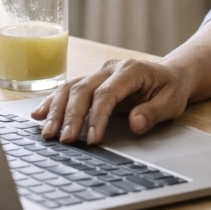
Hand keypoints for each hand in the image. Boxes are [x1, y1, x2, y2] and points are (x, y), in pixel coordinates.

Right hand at [31, 58, 191, 144]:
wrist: (171, 74)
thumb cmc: (171, 89)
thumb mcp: (172, 102)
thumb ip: (154, 112)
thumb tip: (134, 123)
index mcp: (131, 71)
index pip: (107, 93)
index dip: (97, 117)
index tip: (92, 139)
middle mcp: (110, 69)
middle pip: (83, 89)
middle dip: (72, 116)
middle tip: (65, 140)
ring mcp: (99, 73)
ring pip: (71, 87)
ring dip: (57, 110)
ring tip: (47, 133)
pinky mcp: (91, 81)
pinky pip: (68, 88)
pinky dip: (52, 101)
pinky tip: (39, 115)